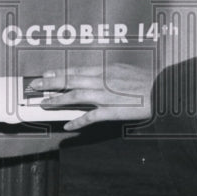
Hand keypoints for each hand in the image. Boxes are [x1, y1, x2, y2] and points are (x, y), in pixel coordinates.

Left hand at [29, 64, 151, 131]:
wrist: (162, 90)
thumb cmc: (146, 80)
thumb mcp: (125, 70)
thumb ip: (108, 74)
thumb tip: (94, 77)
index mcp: (106, 69)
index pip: (77, 70)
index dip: (59, 73)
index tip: (46, 74)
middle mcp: (103, 80)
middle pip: (71, 80)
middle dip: (50, 83)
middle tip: (34, 85)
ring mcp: (107, 96)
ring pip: (76, 96)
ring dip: (58, 100)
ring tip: (44, 103)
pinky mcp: (113, 111)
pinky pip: (92, 116)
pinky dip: (78, 121)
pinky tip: (68, 126)